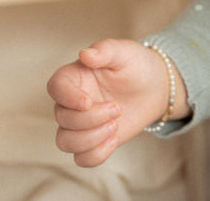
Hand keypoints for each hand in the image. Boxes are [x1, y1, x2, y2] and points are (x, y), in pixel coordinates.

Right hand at [46, 38, 183, 166]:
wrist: (154, 87)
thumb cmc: (136, 65)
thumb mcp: (124, 52)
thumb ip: (105, 50)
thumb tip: (85, 54)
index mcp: (75, 76)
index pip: (55, 87)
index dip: (67, 98)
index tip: (87, 102)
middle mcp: (72, 101)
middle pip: (62, 119)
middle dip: (90, 119)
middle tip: (117, 109)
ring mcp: (81, 123)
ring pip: (65, 142)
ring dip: (90, 139)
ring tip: (115, 125)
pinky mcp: (93, 140)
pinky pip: (82, 158)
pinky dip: (97, 154)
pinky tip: (114, 139)